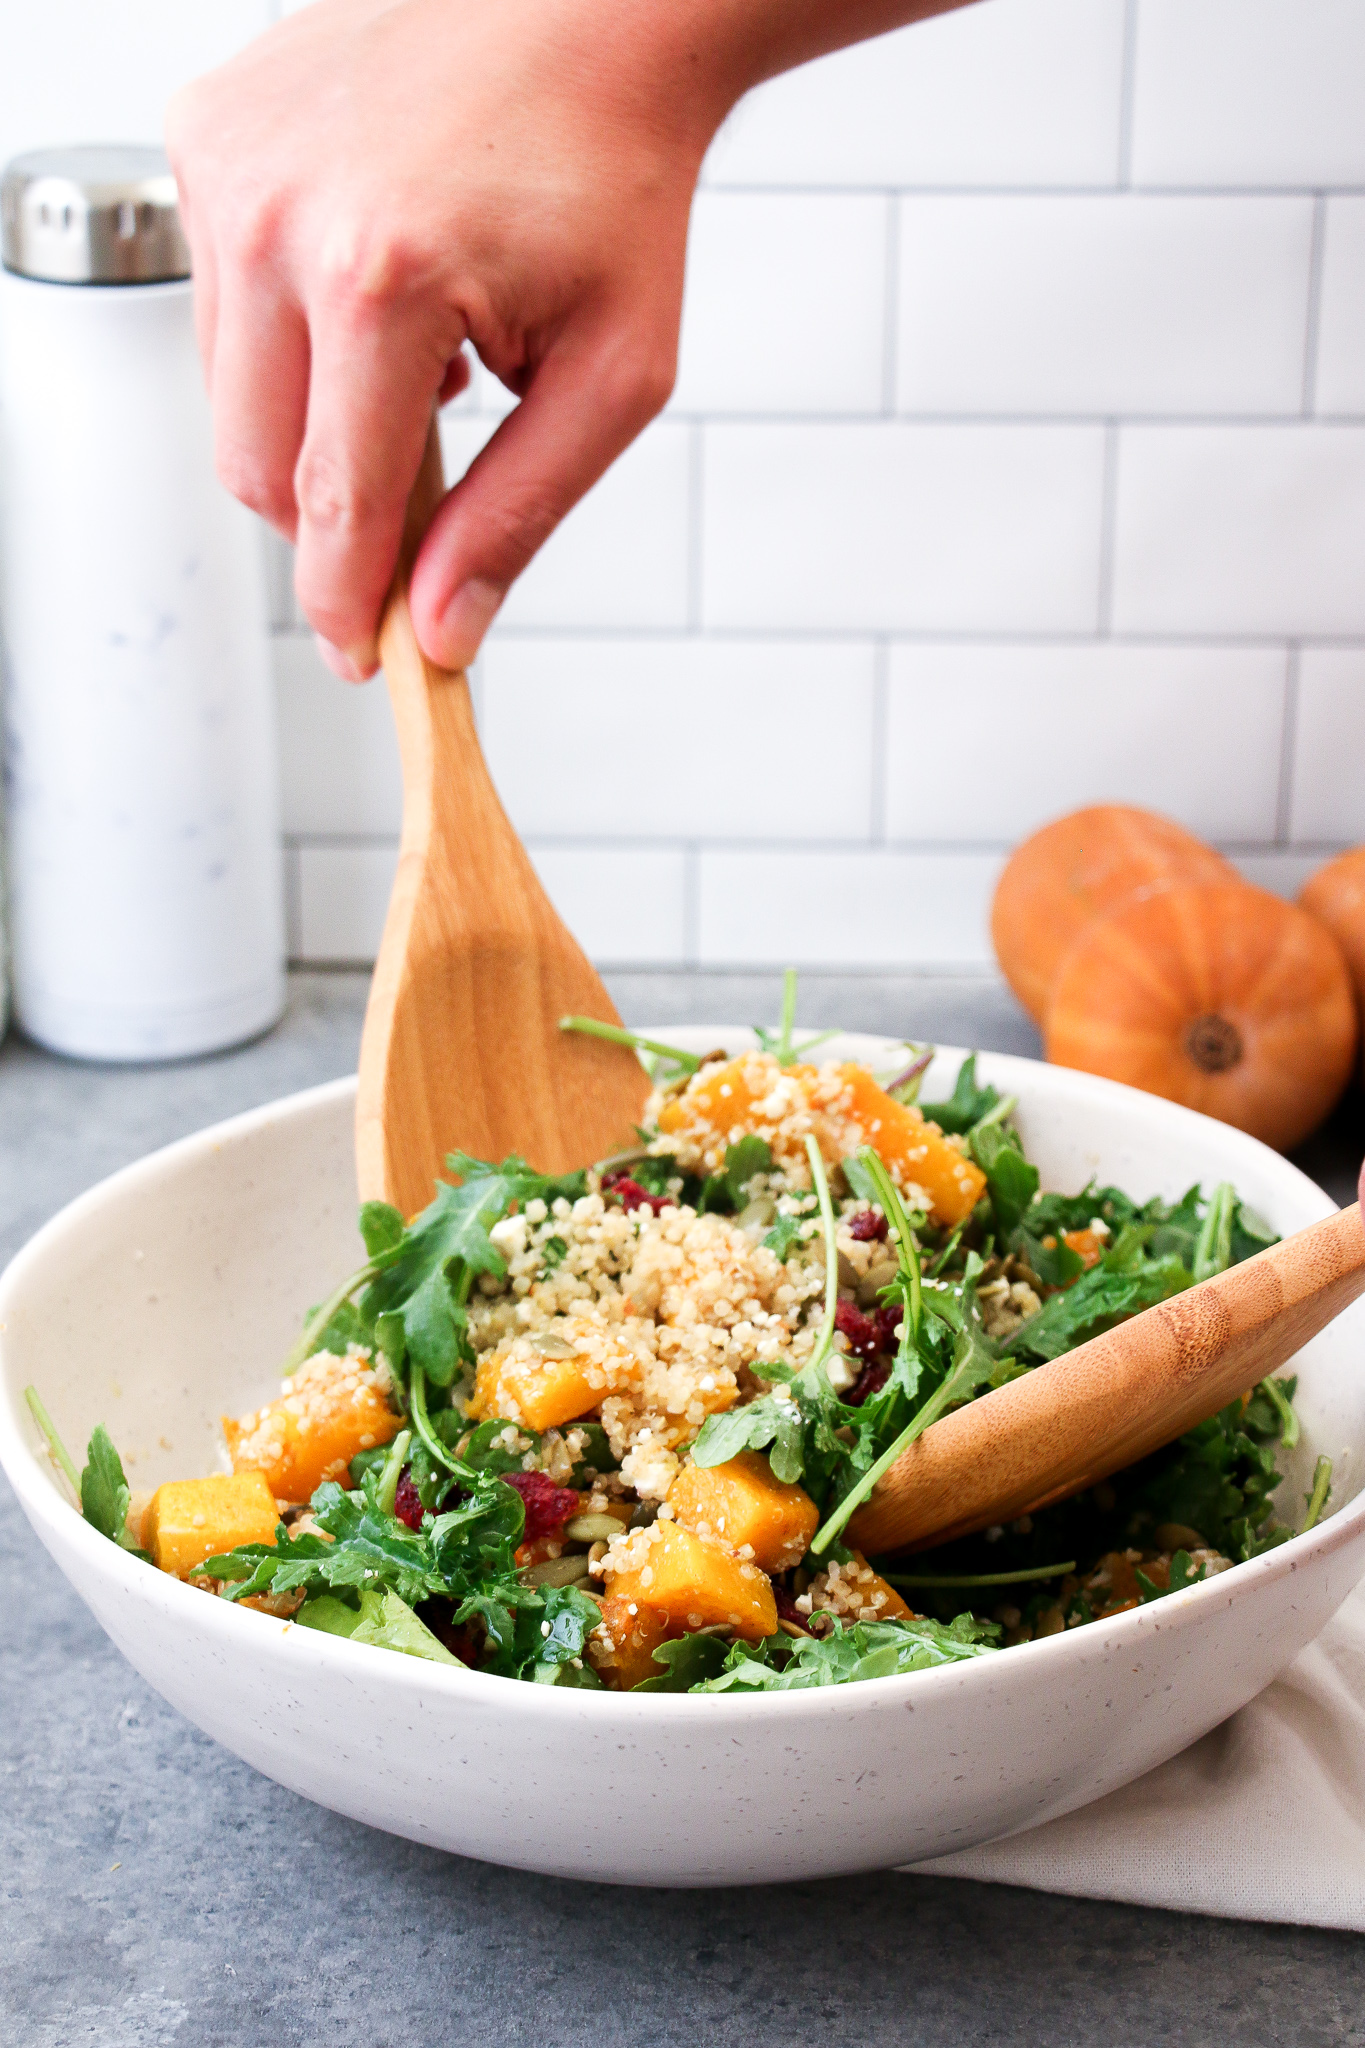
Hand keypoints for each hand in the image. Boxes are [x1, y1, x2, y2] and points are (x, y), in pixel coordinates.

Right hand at [167, 0, 951, 677]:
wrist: (590, 15)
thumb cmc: (613, 177)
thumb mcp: (612, 376)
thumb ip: (519, 514)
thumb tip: (443, 628)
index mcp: (379, 278)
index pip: (335, 504)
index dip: (348, 602)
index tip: (365, 654)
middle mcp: (277, 215)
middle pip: (258, 468)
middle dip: (336, 515)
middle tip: (425, 489)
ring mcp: (228, 166)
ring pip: (230, 395)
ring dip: (316, 418)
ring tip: (420, 357)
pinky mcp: (206, 135)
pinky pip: (221, 302)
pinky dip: (291, 330)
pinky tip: (372, 284)